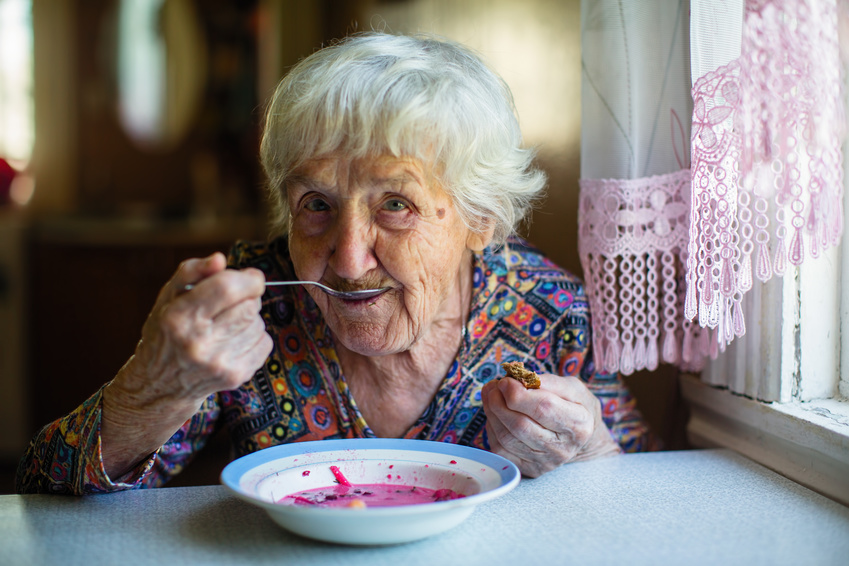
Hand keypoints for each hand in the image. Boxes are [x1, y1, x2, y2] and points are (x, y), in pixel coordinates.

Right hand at [101, 252, 272, 477]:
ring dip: (249, 319)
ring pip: (258, 323)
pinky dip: (254, 338)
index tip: (251, 277)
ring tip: (226, 326)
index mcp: (178, 317)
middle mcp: (197, 342)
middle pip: (249, 305)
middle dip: (248, 298)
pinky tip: (233, 342)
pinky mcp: (235, 376)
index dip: (248, 278)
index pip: (228, 288)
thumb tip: (219, 259)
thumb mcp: (168, 297)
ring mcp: (218, 363)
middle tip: (232, 303)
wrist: (161, 385)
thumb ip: (192, 271)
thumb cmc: (168, 332)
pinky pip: (265, 343)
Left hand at [481, 373, 620, 476]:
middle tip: (495, 386)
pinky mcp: (528, 469)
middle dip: (500, 403)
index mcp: (578, 425)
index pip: (543, 409)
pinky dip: (492, 427)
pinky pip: (500, 449)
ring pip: (506, 439)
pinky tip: (495, 413)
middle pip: (520, 426)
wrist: (578, 436)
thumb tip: (519, 380)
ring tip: (492, 395)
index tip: (505, 381)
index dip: (518, 394)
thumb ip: (548, 382)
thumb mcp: (570, 387)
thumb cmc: (573, 406)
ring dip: (492, 412)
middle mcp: (563, 449)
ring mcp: (544, 463)